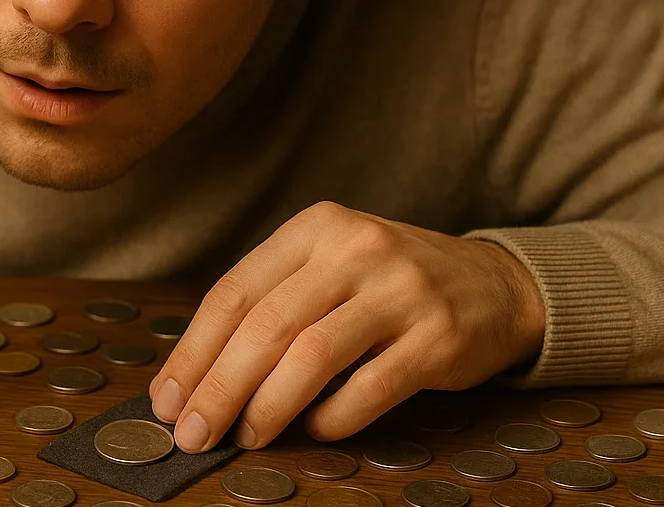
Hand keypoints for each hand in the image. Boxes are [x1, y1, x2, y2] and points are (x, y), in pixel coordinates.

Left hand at [147, 201, 544, 450]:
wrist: (495, 284)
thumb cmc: (387, 286)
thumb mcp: (329, 267)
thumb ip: (270, 306)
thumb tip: (194, 380)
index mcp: (315, 228)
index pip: (235, 292)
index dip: (193, 352)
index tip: (167, 399)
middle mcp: (356, 248)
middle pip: (266, 325)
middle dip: (220, 387)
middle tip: (194, 433)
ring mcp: (401, 291)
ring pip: (312, 356)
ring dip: (268, 407)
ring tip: (247, 436)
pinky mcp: (439, 336)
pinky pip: (370, 388)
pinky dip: (332, 418)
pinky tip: (313, 431)